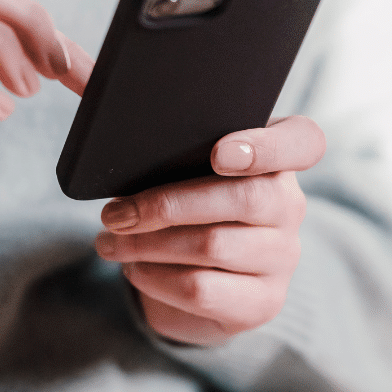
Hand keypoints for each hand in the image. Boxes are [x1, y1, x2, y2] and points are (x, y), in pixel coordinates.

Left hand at [92, 116, 325, 344]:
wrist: (197, 283)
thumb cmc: (183, 208)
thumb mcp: (178, 168)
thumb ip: (157, 134)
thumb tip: (86, 88)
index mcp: (279, 159)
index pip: (304, 141)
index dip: (266, 146)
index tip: (219, 153)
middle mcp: (291, 206)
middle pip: (243, 197)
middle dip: (164, 204)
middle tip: (114, 213)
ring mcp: (283, 257)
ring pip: (212, 246)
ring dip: (146, 244)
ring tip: (108, 240)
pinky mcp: (263, 302)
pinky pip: (201, 289)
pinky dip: (154, 277)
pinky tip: (133, 267)